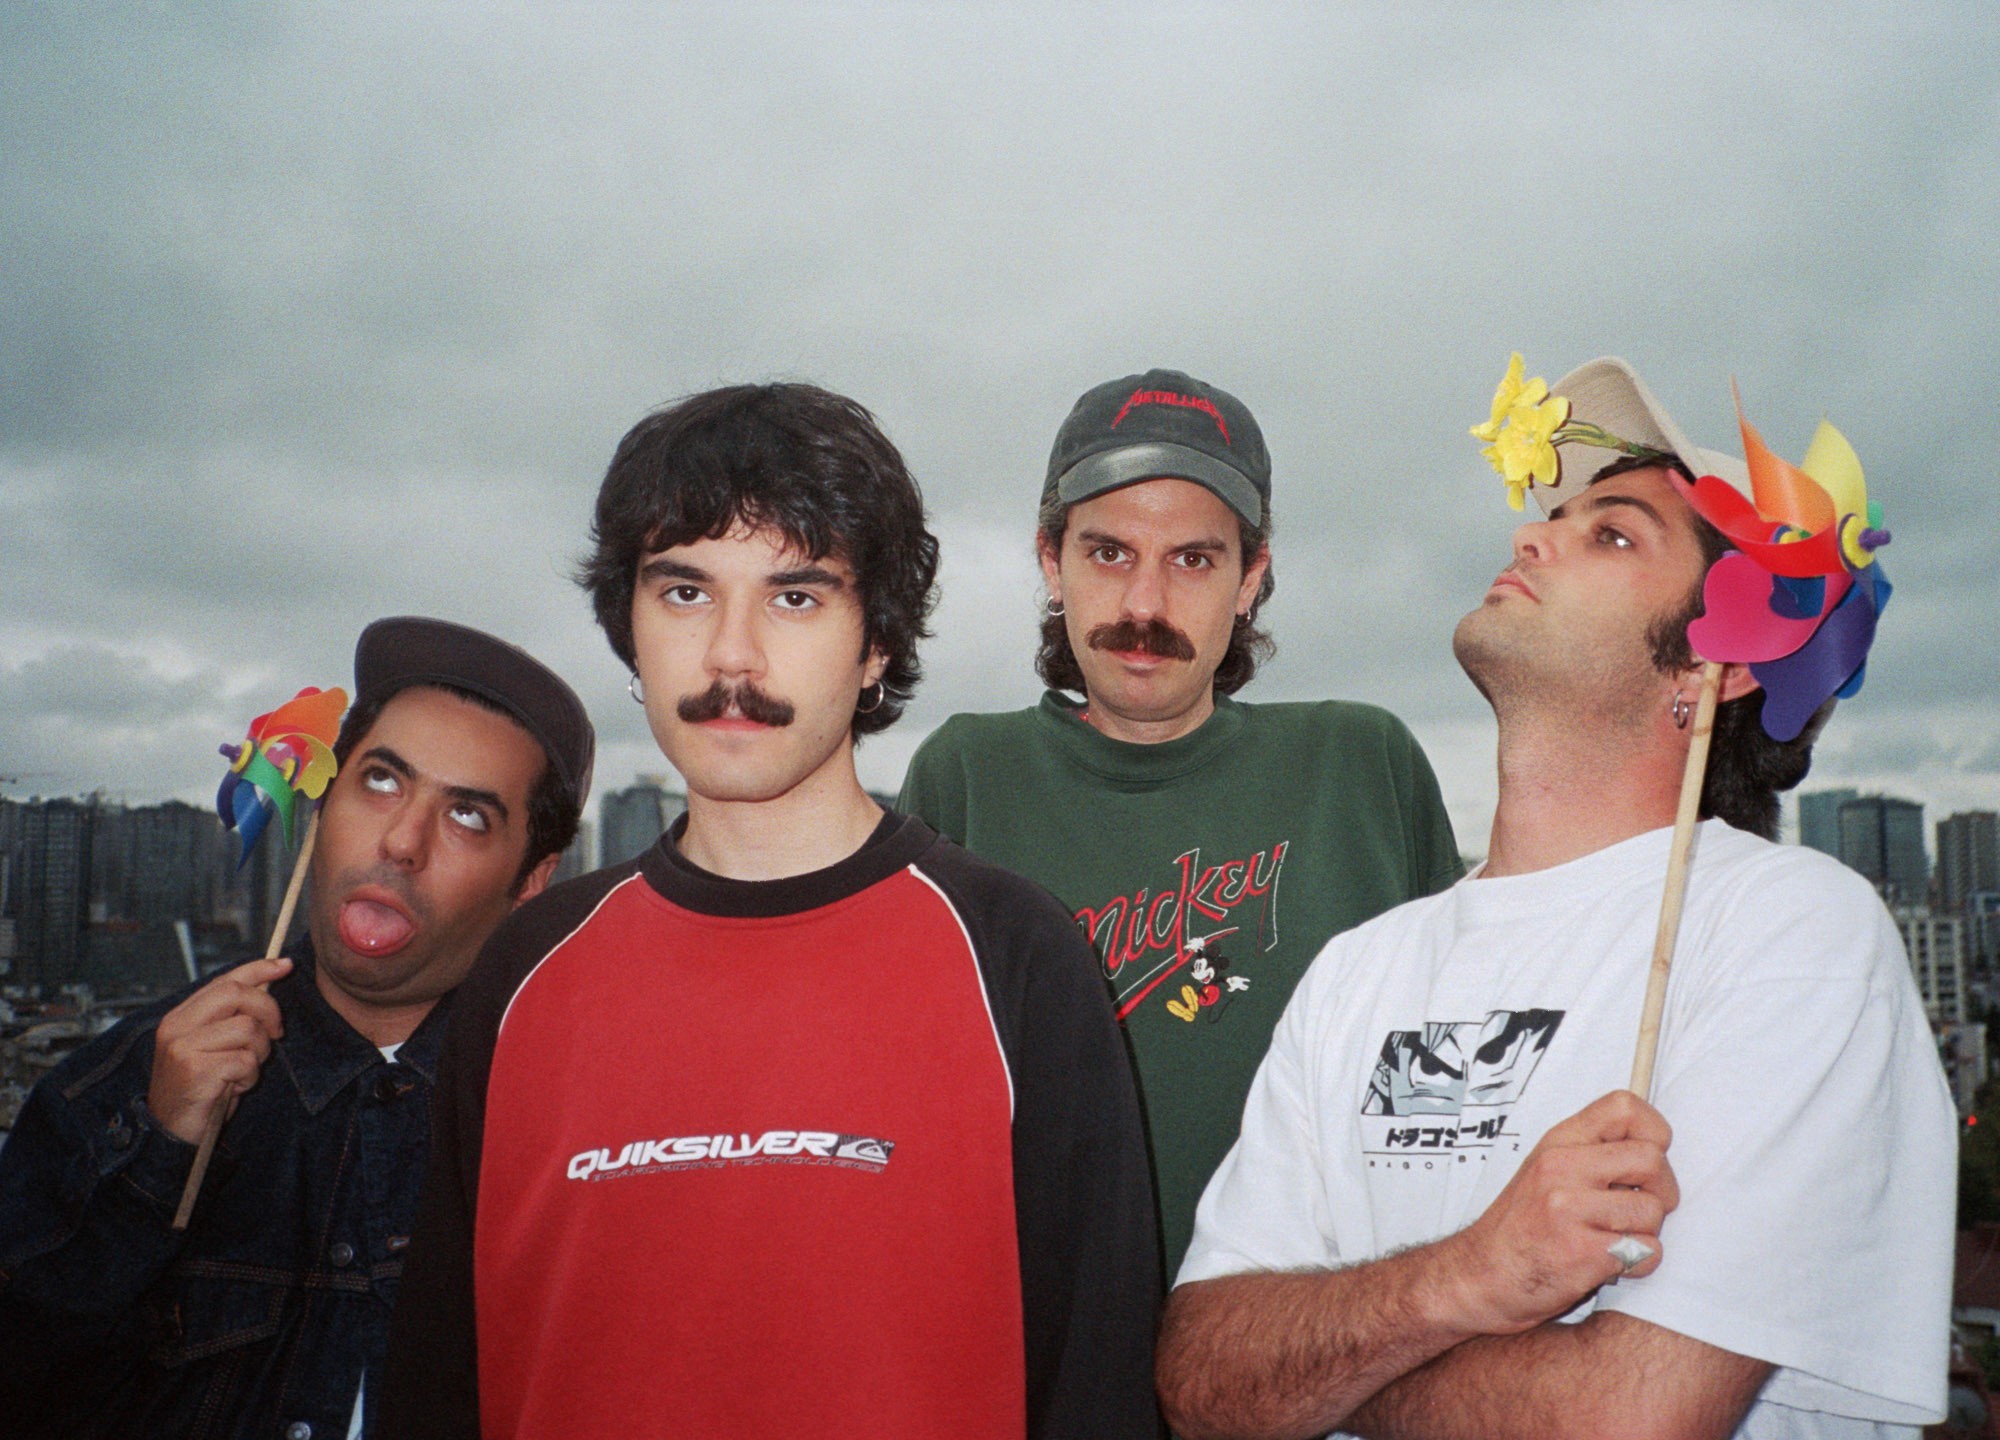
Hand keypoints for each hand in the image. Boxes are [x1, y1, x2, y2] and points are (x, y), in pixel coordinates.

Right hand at [146, 957, 291, 1143]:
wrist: (170, 1132)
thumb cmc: (199, 1089)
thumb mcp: (213, 1047)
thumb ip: (231, 1018)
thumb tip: (269, 985)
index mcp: (181, 1016)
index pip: (225, 980)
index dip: (259, 969)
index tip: (286, 965)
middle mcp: (178, 1027)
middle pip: (238, 993)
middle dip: (268, 1011)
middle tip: (276, 1034)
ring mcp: (183, 1048)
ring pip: (248, 1029)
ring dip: (258, 1053)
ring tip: (242, 1072)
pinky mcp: (195, 1070)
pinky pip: (245, 1061)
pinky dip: (249, 1077)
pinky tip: (232, 1088)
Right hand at [1442, 1089, 1677, 1336]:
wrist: (1478, 1275)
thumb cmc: (1520, 1227)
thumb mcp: (1545, 1170)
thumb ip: (1591, 1152)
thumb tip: (1654, 1147)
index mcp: (1558, 1142)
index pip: (1625, 1107)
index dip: (1654, 1133)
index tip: (1648, 1161)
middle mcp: (1561, 1167)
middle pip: (1652, 1160)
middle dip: (1662, 1191)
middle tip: (1639, 1210)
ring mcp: (1568, 1208)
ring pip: (1652, 1211)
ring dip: (1646, 1234)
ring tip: (1614, 1240)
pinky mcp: (1580, 1251)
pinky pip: (1646, 1252)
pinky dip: (1638, 1264)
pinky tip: (1608, 1264)